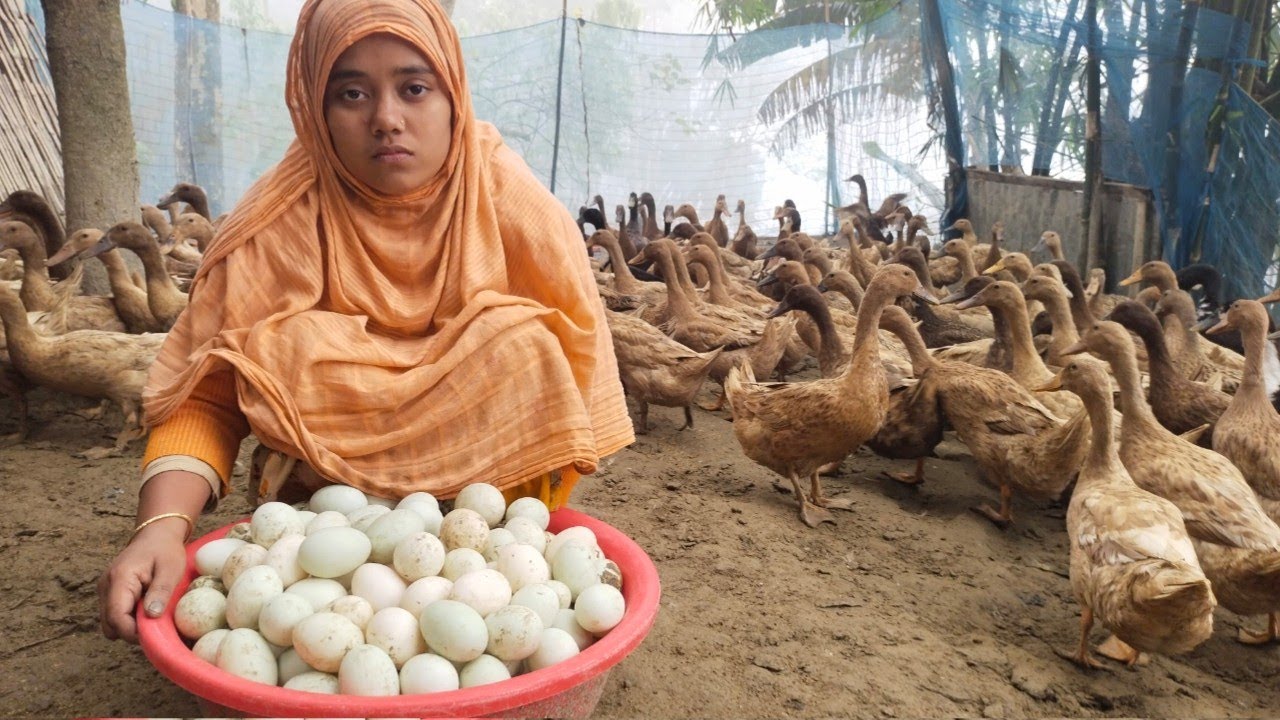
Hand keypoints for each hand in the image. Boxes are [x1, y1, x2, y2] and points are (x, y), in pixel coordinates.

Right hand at [97, 523, 187, 642]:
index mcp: (119, 578)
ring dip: (129, 625)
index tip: (152, 636)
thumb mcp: (171, 569)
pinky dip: (128, 617)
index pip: (116, 616)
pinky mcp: (109, 593)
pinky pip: (114, 614)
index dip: (131, 632)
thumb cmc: (165, 550)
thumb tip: (151, 616)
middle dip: (130, 631)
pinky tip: (145, 608)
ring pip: (110, 622)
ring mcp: (105, 590)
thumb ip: (160, 591)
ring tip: (151, 614)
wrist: (155, 534)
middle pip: (109, 624)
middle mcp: (106, 586)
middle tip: (154, 626)